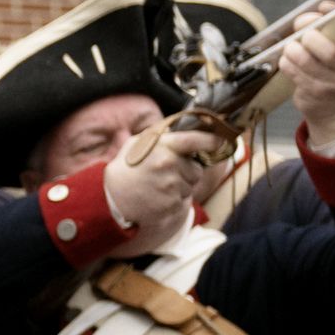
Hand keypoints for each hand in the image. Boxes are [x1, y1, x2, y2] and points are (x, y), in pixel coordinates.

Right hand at [101, 114, 229, 240]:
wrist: (111, 199)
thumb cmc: (126, 169)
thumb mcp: (137, 143)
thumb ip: (162, 136)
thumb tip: (187, 130)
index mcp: (163, 147)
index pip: (196, 140)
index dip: (213, 140)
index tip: (223, 141)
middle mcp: (169, 165)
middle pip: (196, 169)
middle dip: (186, 171)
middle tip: (164, 174)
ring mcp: (171, 187)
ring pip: (191, 185)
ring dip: (180, 186)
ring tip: (157, 186)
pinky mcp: (172, 205)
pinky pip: (184, 200)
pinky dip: (174, 200)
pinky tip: (157, 197)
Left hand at [274, 18, 334, 153]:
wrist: (334, 109)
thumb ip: (334, 25)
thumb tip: (324, 7)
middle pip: (331, 52)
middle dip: (312, 37)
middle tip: (306, 34)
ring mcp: (334, 85)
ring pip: (307, 61)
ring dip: (293, 49)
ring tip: (292, 46)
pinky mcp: (314, 94)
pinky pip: (293, 72)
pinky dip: (286, 61)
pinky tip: (289, 59)